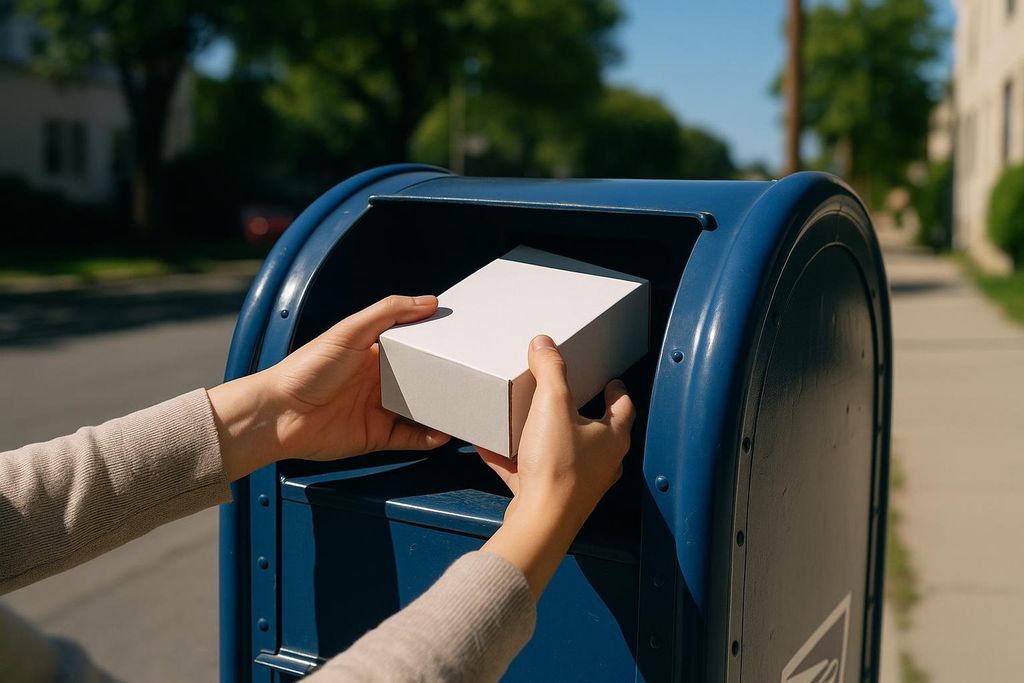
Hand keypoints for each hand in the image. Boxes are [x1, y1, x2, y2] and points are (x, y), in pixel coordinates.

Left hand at [210, 295, 450, 480]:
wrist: (280, 413)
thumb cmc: (308, 367)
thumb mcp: (349, 331)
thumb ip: (388, 313)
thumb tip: (428, 301)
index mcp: (373, 353)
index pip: (412, 347)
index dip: (434, 344)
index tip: (461, 341)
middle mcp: (378, 381)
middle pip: (420, 380)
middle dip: (444, 380)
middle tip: (473, 378)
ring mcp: (378, 410)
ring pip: (420, 411)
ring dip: (441, 411)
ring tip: (465, 408)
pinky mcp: (376, 436)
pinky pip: (409, 438)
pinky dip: (428, 438)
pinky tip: (443, 433)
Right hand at [479, 335, 634, 597]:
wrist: (540, 521)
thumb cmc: (558, 466)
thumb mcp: (552, 404)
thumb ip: (550, 369)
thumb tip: (545, 344)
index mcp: (612, 437)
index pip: (623, 406)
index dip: (616, 390)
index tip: (611, 379)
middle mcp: (602, 462)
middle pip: (596, 431)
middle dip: (581, 413)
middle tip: (569, 396)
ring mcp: (579, 483)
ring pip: (564, 454)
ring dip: (548, 437)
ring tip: (528, 420)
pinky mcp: (552, 498)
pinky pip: (532, 474)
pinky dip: (516, 461)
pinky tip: (492, 450)